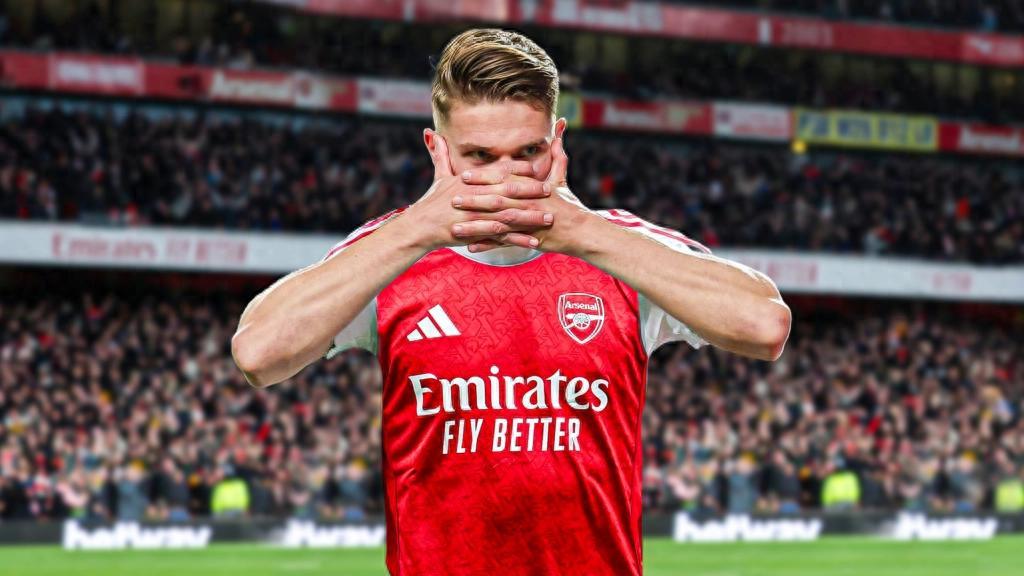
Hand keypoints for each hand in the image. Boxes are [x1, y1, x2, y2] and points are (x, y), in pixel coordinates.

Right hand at [401, 134, 554, 250]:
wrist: (420, 226)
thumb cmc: (431, 201)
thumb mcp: (438, 175)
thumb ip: (440, 154)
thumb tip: (431, 132)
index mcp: (471, 180)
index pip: (499, 171)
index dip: (519, 169)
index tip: (537, 168)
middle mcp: (475, 195)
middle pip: (508, 191)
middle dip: (531, 190)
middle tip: (550, 190)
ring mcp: (476, 215)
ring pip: (509, 214)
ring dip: (530, 217)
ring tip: (549, 218)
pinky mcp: (475, 232)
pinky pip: (501, 236)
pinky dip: (518, 239)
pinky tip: (534, 241)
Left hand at [453, 136, 594, 254]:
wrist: (582, 231)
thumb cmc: (570, 205)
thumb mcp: (562, 179)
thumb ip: (557, 156)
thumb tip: (559, 132)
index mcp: (533, 187)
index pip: (505, 179)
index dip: (483, 177)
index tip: (463, 176)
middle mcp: (529, 203)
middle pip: (497, 200)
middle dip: (473, 200)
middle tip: (452, 199)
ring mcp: (528, 222)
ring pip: (498, 223)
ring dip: (475, 226)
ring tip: (455, 228)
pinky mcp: (529, 239)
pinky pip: (505, 243)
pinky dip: (488, 245)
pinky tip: (470, 247)